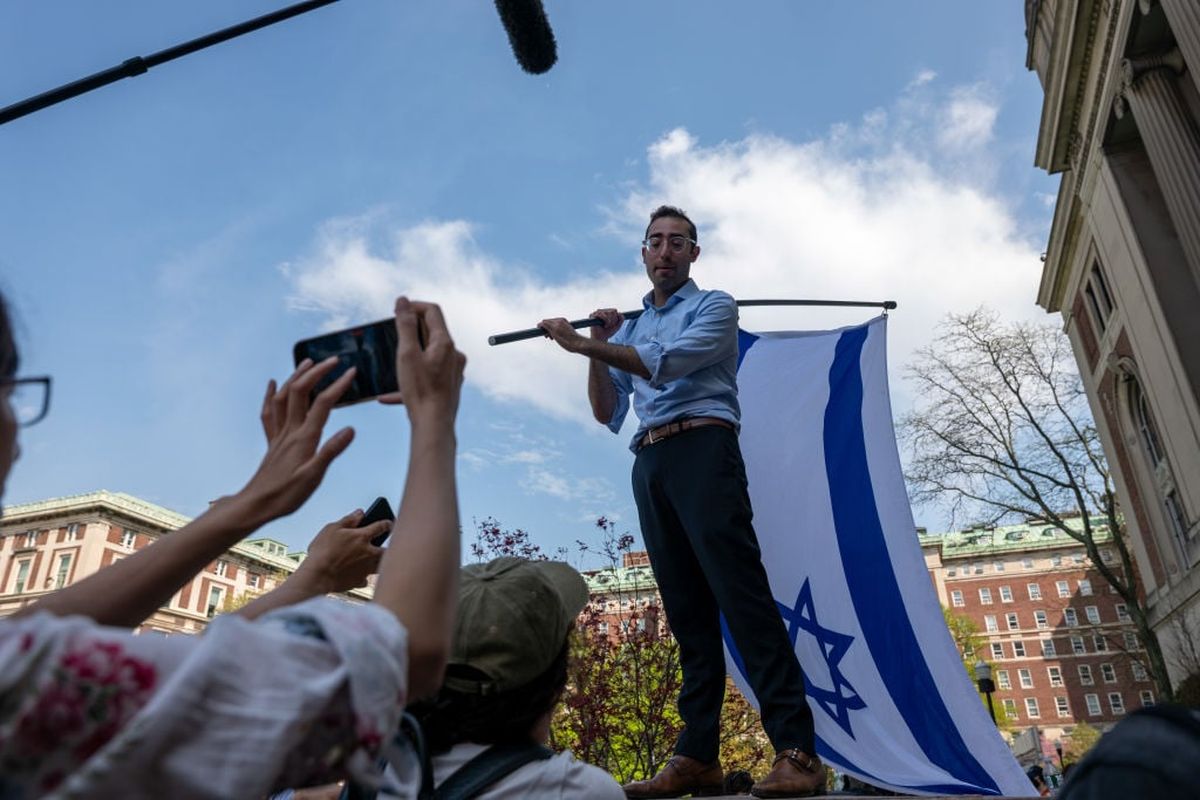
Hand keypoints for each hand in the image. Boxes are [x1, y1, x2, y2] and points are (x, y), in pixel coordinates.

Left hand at [235, 357, 356, 525]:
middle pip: (301, 392)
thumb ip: (331, 451)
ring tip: (308, 363)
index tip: (352, 371)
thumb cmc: (286, 495)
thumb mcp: (314, 476)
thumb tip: (351, 429)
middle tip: (334, 361)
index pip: (324, 404)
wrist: (256, 505)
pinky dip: (271, 395)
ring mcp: (279, 435)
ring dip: (296, 377)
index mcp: (304, 438)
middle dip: (317, 372)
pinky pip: (269, 412)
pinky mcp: (273, 443)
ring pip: (284, 397)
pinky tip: (273, 384)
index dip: (339, 385)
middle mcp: (290, 431)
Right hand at [293, 509, 387, 593]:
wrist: (317, 576)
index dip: (387, 523)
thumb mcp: (332, 529)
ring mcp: (365, 568)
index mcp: (362, 537)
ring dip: (379, 562)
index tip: (389, 523)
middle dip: (388, 547)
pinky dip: (363, 577)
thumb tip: (360, 513)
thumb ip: (348, 520)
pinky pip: (365, 579)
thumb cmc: (322, 551)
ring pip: (380, 565)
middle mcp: (368, 553)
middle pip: (386, 550)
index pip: (381, 527)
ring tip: (376, 560)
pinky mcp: (359, 581)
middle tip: (387, 545)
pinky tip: (359, 575)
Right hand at [377, 298, 466, 427]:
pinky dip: (410, 380)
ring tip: (392, 364)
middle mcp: (454, 354)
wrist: (434, 425)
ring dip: (409, 357)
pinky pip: (427, 376)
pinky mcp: (448, 386)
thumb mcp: (407, 353)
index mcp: (445, 343)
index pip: (432, 311)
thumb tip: (403, 300)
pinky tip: (388, 396)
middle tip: (391, 335)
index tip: (396, 311)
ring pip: (428, 355)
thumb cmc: (420, 390)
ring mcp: (453, 371)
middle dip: (410, 331)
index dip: (414, 306)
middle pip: (432, 332)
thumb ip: (405, 325)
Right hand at [538, 317, 585, 352]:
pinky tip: (556, 335)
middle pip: (547, 322)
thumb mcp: (555, 336)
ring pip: (552, 323)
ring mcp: (564, 321)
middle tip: (547, 337)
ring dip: (549, 329)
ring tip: (551, 338)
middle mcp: (560, 321)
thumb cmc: (567, 342)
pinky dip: (554, 329)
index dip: (540, 327)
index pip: (544, 321)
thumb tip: (541, 324)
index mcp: (557, 324)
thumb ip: (548, 328)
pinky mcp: (566, 323)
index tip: (539, 332)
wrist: (579, 344)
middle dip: (545, 328)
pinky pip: (557, 324)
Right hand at [589, 308, 622, 340]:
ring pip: (608, 312)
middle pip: (612, 311)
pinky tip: (604, 325)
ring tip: (606, 326)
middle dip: (613, 320)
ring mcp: (597, 312)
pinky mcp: (592, 315)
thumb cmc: (608, 332)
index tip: (613, 325)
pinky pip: (601, 314)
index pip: (614, 310)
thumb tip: (619, 313)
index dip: (616, 318)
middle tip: (609, 326)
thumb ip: (621, 319)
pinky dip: (605, 320)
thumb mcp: (617, 326)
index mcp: (607, 312)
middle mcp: (602, 311)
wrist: (601, 339)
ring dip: (609, 321)